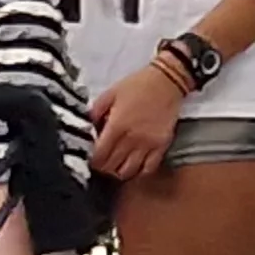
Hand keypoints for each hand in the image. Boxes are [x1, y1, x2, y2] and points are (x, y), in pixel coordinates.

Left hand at [85, 63, 187, 177]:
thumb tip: (87, 131)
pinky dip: (139, 172)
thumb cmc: (137, 85)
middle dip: (103, 167)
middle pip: (112, 166)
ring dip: (119, 172)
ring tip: (115, 166)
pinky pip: (149, 168)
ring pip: (129, 171)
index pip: (100, 155)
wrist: (167, 81)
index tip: (90, 158)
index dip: (92, 161)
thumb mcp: (109, 94)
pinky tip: (133, 168)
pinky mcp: (162, 145)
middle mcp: (132, 138)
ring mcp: (149, 144)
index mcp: (117, 126)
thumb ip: (95, 113)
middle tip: (100, 163)